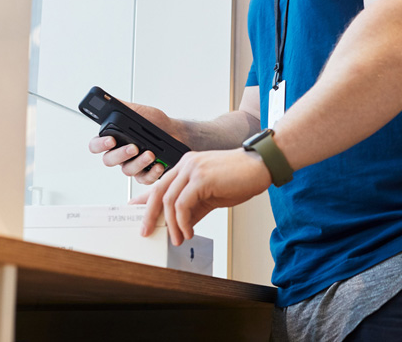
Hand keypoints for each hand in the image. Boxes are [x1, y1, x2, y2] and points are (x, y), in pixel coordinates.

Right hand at [87, 102, 178, 184]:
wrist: (176, 132)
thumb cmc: (155, 122)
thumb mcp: (139, 111)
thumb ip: (122, 107)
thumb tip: (106, 99)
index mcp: (114, 139)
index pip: (96, 145)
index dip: (100, 144)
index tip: (111, 140)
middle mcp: (120, 154)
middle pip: (109, 160)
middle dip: (121, 154)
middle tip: (134, 147)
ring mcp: (132, 165)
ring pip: (127, 171)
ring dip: (139, 163)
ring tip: (151, 154)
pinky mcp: (146, 174)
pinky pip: (144, 179)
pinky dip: (152, 173)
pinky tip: (159, 165)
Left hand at [131, 148, 271, 244]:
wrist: (262, 166)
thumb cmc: (241, 178)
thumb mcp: (212, 194)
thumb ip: (194, 206)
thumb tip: (180, 224)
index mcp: (187, 165)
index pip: (161, 185)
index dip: (146, 202)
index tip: (138, 217)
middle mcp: (186, 164)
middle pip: (158, 192)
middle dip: (149, 215)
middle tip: (147, 232)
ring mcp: (193, 168)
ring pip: (169, 200)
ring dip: (172, 224)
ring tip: (178, 238)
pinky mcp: (201, 177)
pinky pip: (183, 204)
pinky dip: (183, 221)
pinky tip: (189, 231)